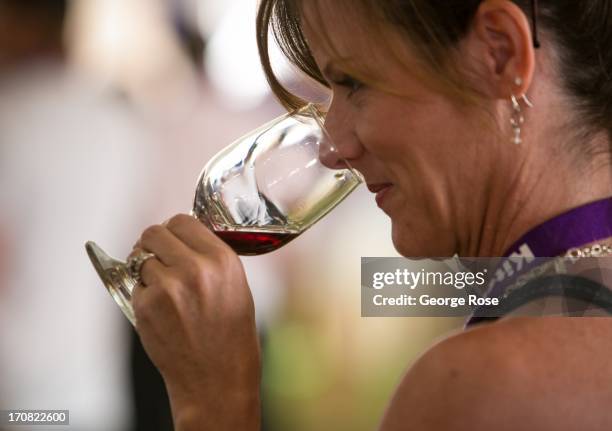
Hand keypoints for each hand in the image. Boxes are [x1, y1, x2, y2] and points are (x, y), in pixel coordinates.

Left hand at [131, 214, 260, 430]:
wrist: (217, 378)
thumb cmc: (230, 336)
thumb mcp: (236, 285)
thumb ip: (210, 257)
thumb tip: (183, 239)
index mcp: (222, 259)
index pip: (183, 220)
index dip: (174, 230)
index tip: (173, 240)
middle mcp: (195, 268)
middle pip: (154, 232)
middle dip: (153, 244)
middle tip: (158, 259)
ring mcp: (168, 287)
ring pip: (140, 258)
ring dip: (147, 270)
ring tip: (164, 292)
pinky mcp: (146, 306)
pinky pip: (135, 285)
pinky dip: (143, 294)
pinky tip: (161, 311)